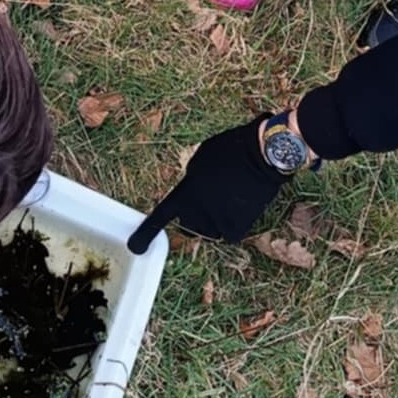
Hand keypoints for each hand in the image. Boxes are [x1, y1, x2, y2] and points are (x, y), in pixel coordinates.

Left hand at [127, 115, 290, 253]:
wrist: (261, 154)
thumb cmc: (231, 150)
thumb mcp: (200, 160)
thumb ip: (191, 181)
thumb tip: (193, 196)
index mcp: (185, 191)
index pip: (161, 216)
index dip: (147, 233)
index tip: (136, 247)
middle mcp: (196, 210)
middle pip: (189, 224)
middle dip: (196, 216)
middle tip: (213, 198)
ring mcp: (216, 220)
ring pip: (209, 231)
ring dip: (215, 221)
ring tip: (230, 199)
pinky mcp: (236, 226)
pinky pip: (229, 234)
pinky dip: (234, 225)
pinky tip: (240, 206)